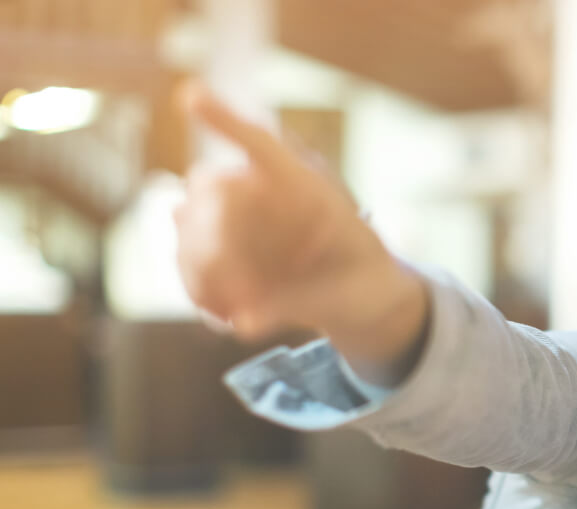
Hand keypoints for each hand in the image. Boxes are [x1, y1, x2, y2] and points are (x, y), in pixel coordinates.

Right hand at [173, 81, 428, 371]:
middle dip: (211, 240)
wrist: (365, 293)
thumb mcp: (350, 291)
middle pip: (211, 190)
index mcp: (304, 185)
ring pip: (189, 226)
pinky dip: (200, 292)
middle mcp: (263, 191)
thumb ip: (299, 302)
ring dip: (201, 273)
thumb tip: (242, 324)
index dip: (226, 121)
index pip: (262, 144)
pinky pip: (189, 261)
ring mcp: (238, 218)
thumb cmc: (366, 277)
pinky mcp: (223, 250)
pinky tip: (225, 321)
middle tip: (236, 296)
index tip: (191, 96)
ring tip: (230, 315)